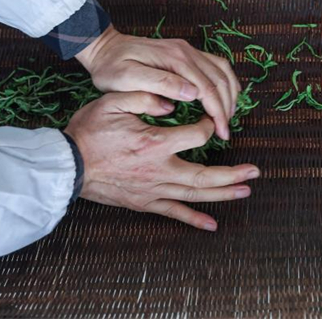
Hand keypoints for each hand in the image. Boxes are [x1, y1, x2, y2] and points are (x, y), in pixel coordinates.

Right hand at [64, 91, 259, 230]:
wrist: (66, 165)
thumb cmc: (88, 131)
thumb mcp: (113, 102)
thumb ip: (144, 96)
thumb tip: (172, 98)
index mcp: (156, 142)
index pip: (198, 135)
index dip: (210, 126)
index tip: (211, 121)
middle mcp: (160, 169)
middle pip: (206, 174)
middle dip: (233, 173)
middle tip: (255, 171)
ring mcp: (153, 189)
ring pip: (195, 194)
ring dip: (223, 194)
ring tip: (246, 191)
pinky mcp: (144, 202)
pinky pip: (173, 213)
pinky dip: (194, 219)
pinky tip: (212, 225)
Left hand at [75, 25, 240, 139]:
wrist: (104, 48)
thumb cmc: (111, 68)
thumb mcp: (128, 79)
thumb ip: (160, 84)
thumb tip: (192, 93)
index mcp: (175, 59)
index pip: (207, 88)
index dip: (217, 113)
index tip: (221, 133)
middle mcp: (186, 51)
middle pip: (219, 80)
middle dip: (227, 107)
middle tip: (225, 131)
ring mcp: (187, 49)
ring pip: (223, 71)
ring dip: (230, 94)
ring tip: (228, 117)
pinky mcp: (186, 52)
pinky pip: (216, 65)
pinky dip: (226, 82)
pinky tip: (225, 96)